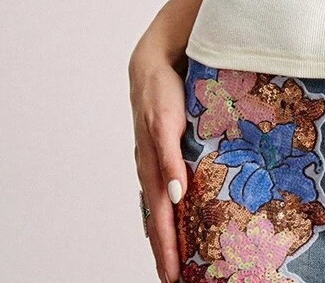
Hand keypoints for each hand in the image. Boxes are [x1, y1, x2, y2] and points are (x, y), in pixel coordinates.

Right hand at [128, 47, 188, 282]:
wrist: (152, 64)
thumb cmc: (162, 93)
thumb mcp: (166, 125)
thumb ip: (169, 159)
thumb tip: (174, 197)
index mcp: (152, 167)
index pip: (161, 218)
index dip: (166, 248)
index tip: (172, 276)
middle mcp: (150, 168)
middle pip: (157, 218)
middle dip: (164, 250)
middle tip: (172, 280)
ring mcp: (152, 161)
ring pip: (156, 206)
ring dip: (164, 234)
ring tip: (171, 259)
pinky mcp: (158, 151)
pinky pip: (158, 188)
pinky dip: (163, 210)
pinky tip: (169, 217)